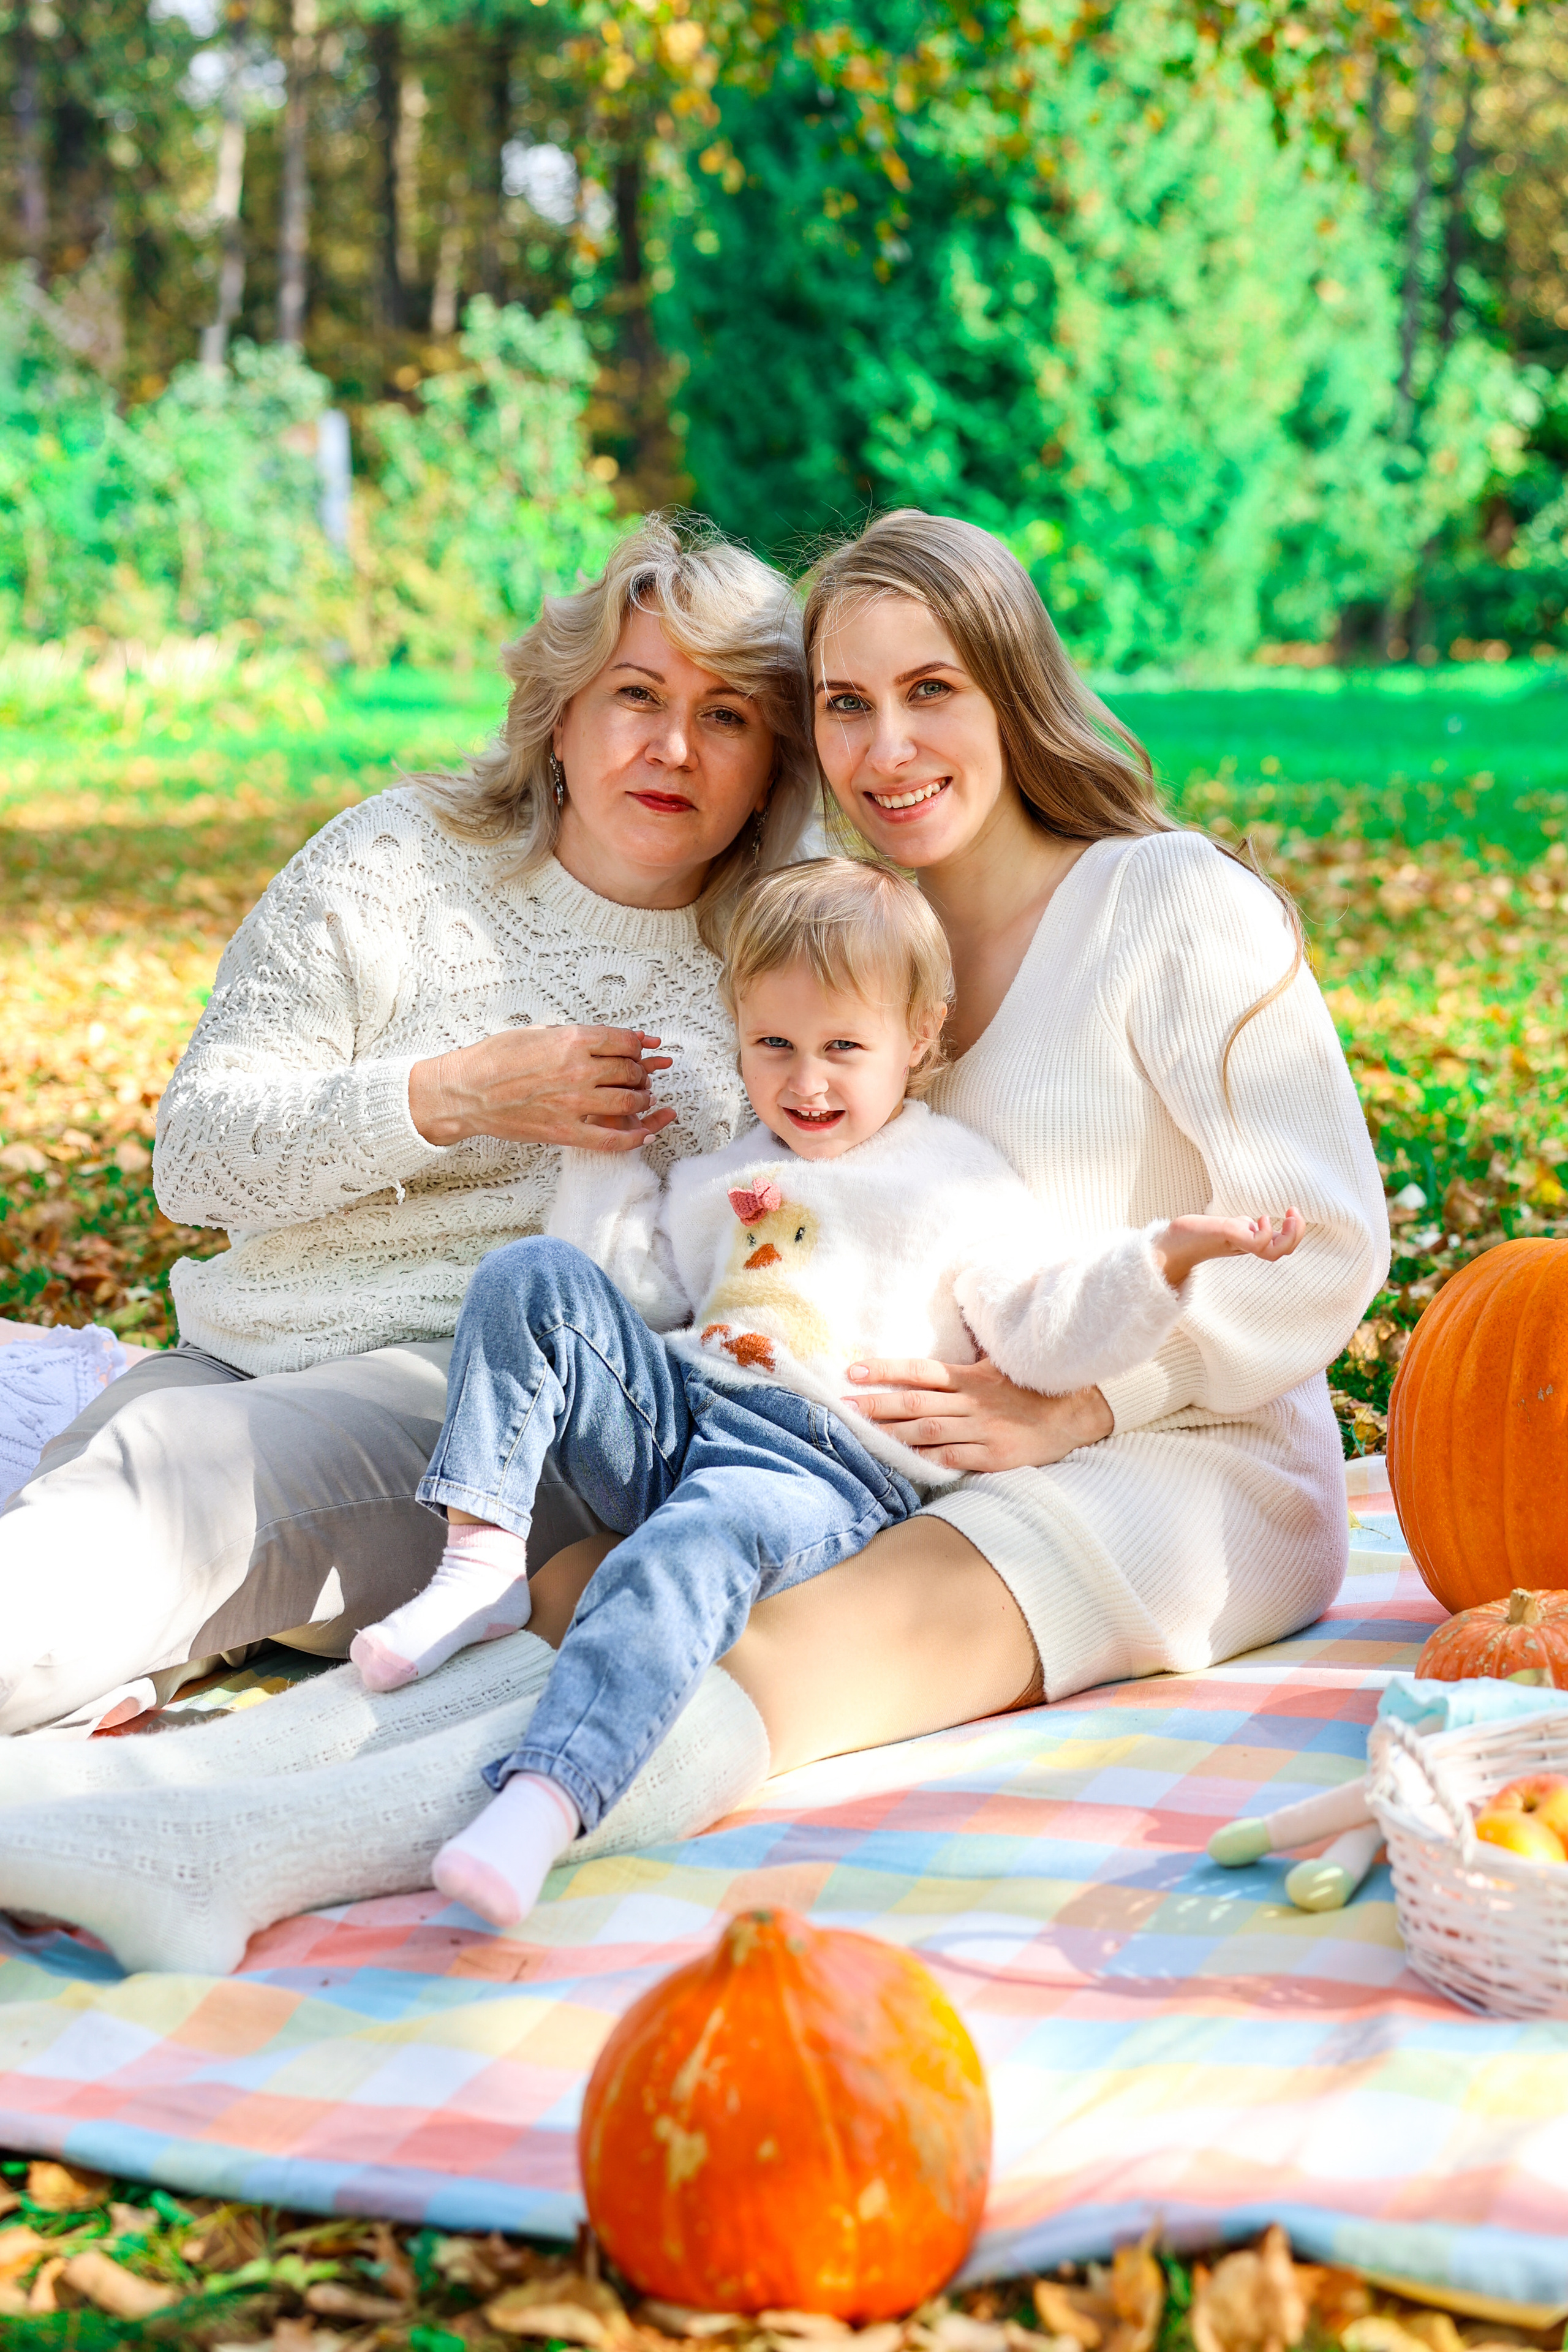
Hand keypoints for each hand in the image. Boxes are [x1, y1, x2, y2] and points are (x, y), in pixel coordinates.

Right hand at [408, 1025, 676, 1151]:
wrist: (467, 1092)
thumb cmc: (496, 1058)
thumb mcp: (538, 1031)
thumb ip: (578, 1034)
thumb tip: (616, 1037)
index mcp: (571, 1040)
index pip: (625, 1042)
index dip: (640, 1045)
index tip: (645, 1048)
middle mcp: (577, 1070)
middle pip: (631, 1071)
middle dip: (641, 1073)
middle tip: (640, 1075)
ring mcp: (573, 1104)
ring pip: (629, 1102)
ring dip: (641, 1100)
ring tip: (639, 1097)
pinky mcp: (566, 1132)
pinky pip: (613, 1139)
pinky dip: (637, 1137)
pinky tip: (648, 1131)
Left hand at [841, 1356, 1113, 1475]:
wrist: (1077, 1415)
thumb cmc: (1034, 1388)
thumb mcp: (1002, 1363)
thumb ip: (970, 1356)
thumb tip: (945, 1337)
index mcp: (970, 1377)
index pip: (919, 1370)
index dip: (884, 1369)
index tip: (852, 1371)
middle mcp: (972, 1402)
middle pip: (914, 1403)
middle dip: (875, 1404)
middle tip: (843, 1407)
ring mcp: (982, 1431)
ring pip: (927, 1432)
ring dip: (891, 1433)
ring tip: (863, 1434)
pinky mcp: (994, 1456)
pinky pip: (953, 1459)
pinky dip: (927, 1460)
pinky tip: (904, 1461)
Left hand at [1155, 1205, 1303, 1288]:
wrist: (1166, 1246)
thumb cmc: (1192, 1235)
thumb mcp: (1224, 1228)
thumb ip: (1240, 1227)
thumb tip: (1251, 1223)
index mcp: (1248, 1244)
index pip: (1280, 1246)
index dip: (1294, 1232)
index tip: (1292, 1212)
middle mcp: (1246, 1247)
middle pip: (1283, 1250)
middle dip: (1297, 1234)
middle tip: (1294, 1214)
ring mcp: (1237, 1244)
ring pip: (1275, 1251)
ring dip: (1290, 1235)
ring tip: (1290, 1215)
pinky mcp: (1227, 1238)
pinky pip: (1256, 1244)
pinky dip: (1265, 1233)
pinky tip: (1258, 1220)